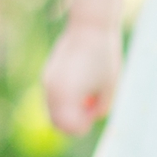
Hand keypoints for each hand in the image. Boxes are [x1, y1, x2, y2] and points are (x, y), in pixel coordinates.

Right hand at [43, 20, 120, 134]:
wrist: (90, 28)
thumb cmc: (104, 59)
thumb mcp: (110, 89)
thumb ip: (100, 109)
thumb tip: (91, 116)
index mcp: (66, 96)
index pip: (69, 126)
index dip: (83, 127)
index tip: (95, 114)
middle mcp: (52, 90)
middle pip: (56, 122)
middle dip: (73, 122)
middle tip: (91, 109)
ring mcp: (47, 81)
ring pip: (53, 109)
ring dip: (68, 110)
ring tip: (87, 93)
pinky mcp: (48, 72)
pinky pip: (53, 96)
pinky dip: (64, 99)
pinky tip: (80, 85)